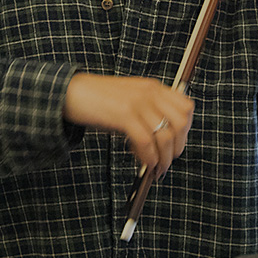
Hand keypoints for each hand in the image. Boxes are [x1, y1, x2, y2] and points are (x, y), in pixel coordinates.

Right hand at [63, 73, 193, 175]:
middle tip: (167, 162)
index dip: (186, 130)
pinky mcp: (124, 114)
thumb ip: (148, 113)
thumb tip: (163, 144)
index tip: (176, 145)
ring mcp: (138, 102)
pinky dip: (148, 158)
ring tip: (155, 169)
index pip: (186, 107)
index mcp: (153, 87)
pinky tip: (143, 164)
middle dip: (177, 148)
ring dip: (163, 159)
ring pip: (166, 136)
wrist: (70, 92)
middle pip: (181, 123)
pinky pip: (146, 142)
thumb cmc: (99, 101)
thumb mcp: (130, 101)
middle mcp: (149, 92)